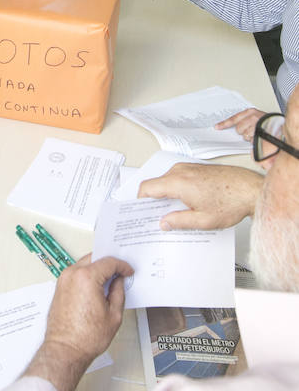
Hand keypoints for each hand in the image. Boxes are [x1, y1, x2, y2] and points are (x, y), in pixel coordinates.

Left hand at [24, 255, 132, 390]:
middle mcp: (72, 275)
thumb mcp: (114, 315)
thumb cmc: (85, 338)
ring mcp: (63, 280)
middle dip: (108, 264)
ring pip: (84, 264)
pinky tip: (96, 285)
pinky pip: (76, 273)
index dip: (122, 265)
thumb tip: (119, 282)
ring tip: (109, 280)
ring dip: (96, 268)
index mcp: (87, 278)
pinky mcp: (59, 287)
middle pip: (94, 258)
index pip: (109, 262)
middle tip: (120, 272)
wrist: (65, 350)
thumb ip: (119, 292)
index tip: (128, 271)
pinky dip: (87, 275)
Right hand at [138, 162, 262, 229]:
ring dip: (167, 195)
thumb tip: (163, 222)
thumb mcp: (203, 220)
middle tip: (159, 217)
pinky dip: (176, 190)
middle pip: (156, 184)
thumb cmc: (232, 201)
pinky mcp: (196, 168)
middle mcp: (181, 171)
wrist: (250, 189)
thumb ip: (179, 221)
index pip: (147, 187)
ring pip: (167, 181)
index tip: (142, 212)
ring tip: (176, 213)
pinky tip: (187, 204)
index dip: (140, 201)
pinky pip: (178, 178)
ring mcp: (189, 167)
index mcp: (179, 182)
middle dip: (154, 201)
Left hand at [215, 107, 264, 142]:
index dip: (224, 124)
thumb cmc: (266, 121)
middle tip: (252, 129)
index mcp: (250, 112)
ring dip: (250, 136)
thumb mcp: (254, 117)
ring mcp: (257, 125)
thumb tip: (233, 128)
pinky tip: (259, 136)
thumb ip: (244, 120)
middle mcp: (252, 117)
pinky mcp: (260, 133)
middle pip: (238, 129)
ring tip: (257, 132)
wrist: (279, 124)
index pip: (234, 118)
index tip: (217, 127)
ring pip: (245, 135)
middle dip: (243, 131)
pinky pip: (252, 139)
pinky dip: (255, 139)